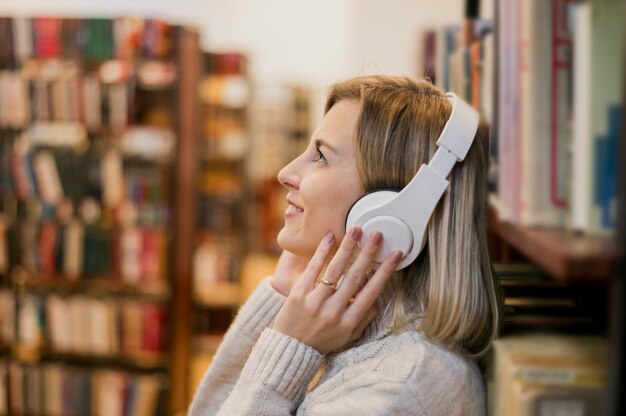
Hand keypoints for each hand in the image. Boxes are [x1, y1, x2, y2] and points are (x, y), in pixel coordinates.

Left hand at [273, 227, 401, 354]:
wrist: (291, 349)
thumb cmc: (323, 340)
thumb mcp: (349, 334)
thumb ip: (365, 316)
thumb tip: (378, 295)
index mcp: (349, 320)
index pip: (372, 291)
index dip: (385, 271)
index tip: (395, 254)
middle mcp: (334, 311)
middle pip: (355, 277)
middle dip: (368, 253)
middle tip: (377, 234)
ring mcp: (315, 302)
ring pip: (335, 270)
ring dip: (347, 248)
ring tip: (356, 230)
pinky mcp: (298, 294)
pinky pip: (312, 269)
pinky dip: (322, 252)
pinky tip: (330, 237)